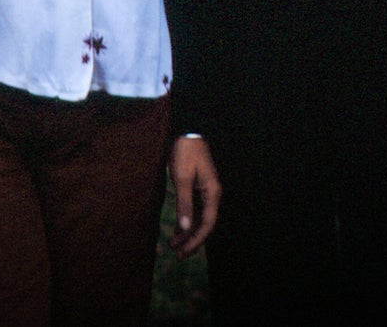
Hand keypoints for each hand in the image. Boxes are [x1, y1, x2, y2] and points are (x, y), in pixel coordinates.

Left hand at [168, 135, 220, 256]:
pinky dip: (186, 220)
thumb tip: (185, 228)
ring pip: (199, 218)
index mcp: (213, 193)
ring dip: (187, 232)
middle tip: (177, 254)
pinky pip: (194, 209)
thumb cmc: (186, 152)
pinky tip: (177, 230)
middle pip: (204, 224)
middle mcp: (212, 195)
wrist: (187, 131)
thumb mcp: (182, 178)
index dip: (197, 239)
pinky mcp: (197, 188)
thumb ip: (184, 204)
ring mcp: (205, 191)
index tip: (184, 251)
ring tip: (173, 246)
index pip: (208, 223)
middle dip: (192, 240)